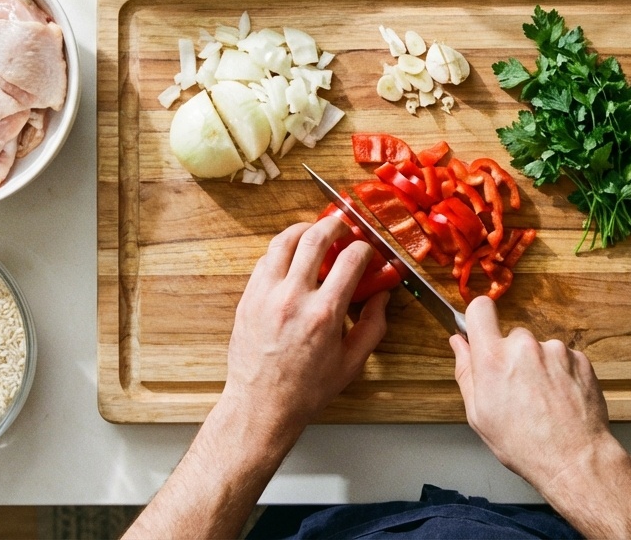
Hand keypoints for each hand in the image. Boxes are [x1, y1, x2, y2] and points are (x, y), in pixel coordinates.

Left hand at [223, 216, 389, 435]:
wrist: (261, 405)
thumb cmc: (305, 390)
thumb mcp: (351, 363)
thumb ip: (373, 326)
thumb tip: (382, 297)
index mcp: (323, 313)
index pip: (350, 259)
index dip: (364, 248)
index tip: (367, 251)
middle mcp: (293, 298)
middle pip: (315, 238)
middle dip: (334, 224)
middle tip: (343, 226)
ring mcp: (266, 295)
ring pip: (283, 241)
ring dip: (304, 229)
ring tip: (315, 231)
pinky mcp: (248, 298)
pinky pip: (265, 260)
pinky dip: (281, 250)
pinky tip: (291, 256)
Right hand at [449, 296, 613, 493]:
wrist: (574, 459)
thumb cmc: (524, 444)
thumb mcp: (479, 415)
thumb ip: (466, 372)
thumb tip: (460, 344)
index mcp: (493, 359)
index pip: (480, 309)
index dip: (478, 318)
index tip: (481, 331)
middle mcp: (525, 346)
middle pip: (512, 337)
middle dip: (512, 357)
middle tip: (517, 390)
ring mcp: (555, 350)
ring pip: (539, 350)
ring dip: (539, 367)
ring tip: (542, 401)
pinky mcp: (579, 358)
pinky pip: (563, 358)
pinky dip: (560, 374)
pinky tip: (560, 400)